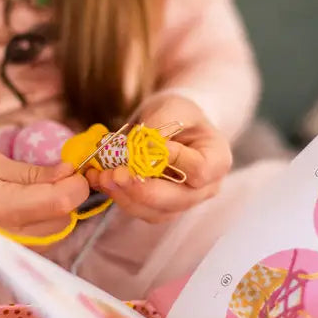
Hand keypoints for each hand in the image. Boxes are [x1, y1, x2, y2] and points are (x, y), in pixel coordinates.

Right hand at [0, 152, 89, 248]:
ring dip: (58, 212)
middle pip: (64, 221)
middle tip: (56, 175)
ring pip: (57, 236)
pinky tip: (32, 208)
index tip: (73, 168)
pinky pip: (42, 245)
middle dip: (68, 197)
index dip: (77, 184)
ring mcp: (9, 253)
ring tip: (41, 190)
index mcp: (4, 208)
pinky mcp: (6, 259)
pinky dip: (46, 225)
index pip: (61, 203)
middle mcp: (11, 238)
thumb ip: (34, 172)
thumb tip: (69, 172)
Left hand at [84, 95, 231, 223]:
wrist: (174, 123)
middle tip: (113, 174)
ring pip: (155, 211)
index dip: (171, 160)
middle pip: (176, 200)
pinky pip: (140, 210)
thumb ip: (159, 126)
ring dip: (124, 196)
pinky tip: (100, 180)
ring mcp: (183, 202)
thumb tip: (139, 149)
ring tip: (101, 176)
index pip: (198, 170)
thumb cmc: (179, 112)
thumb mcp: (172, 107)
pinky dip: (118, 196)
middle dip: (141, 188)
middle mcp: (205, 189)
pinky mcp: (160, 208)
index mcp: (218, 161)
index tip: (144, 144)